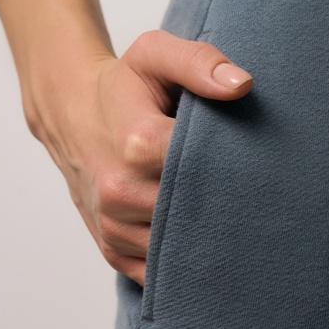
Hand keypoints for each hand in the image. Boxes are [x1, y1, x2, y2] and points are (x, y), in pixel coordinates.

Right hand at [33, 30, 252, 285]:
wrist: (71, 114)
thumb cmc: (123, 86)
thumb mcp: (156, 56)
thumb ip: (200, 62)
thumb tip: (242, 85)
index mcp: (138, 142)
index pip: (206, 170)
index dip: (238, 171)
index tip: (256, 166)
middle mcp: (121, 190)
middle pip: (198, 214)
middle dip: (228, 208)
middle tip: (256, 199)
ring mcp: (114, 224)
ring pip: (181, 248)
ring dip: (208, 238)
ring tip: (229, 216)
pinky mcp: (112, 248)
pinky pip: (159, 272)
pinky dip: (183, 262)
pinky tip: (201, 240)